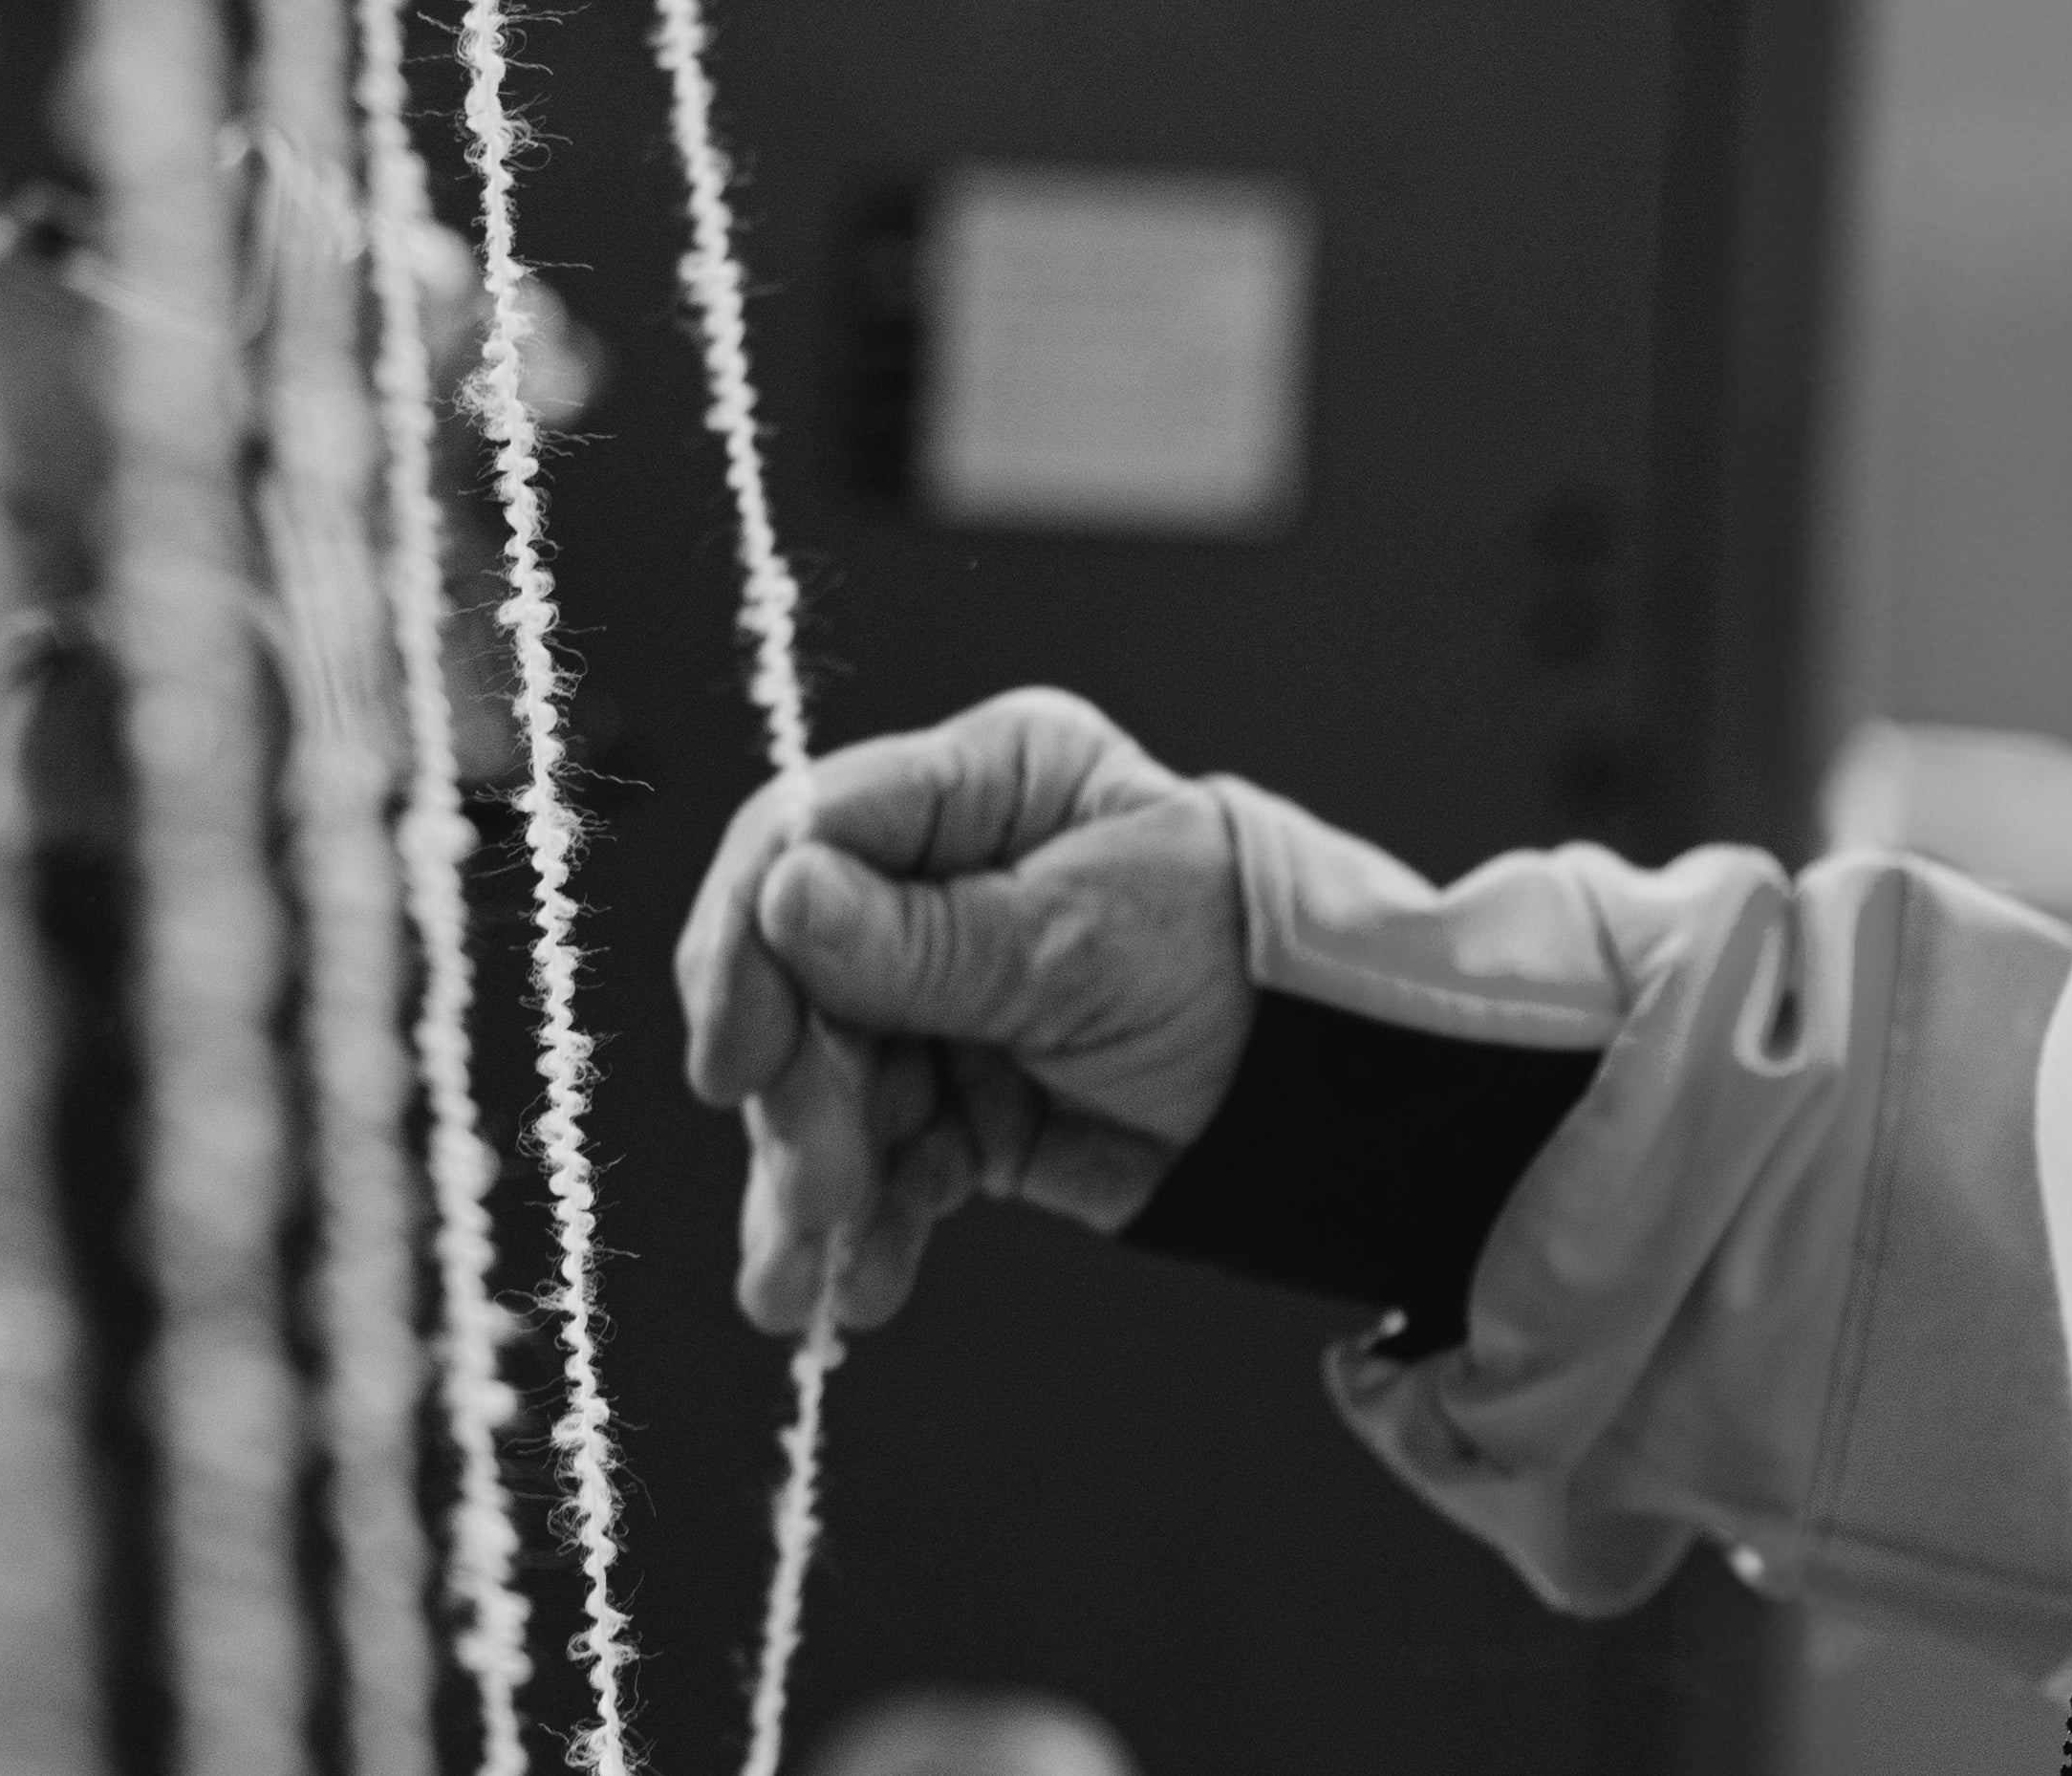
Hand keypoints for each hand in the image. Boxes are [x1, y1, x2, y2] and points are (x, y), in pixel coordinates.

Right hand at [676, 684, 1250, 1334]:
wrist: (1339, 1109)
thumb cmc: (1239, 968)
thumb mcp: (1086, 946)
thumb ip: (929, 938)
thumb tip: (782, 895)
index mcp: (988, 784)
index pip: (812, 832)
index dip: (748, 940)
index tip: (732, 1062)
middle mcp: (949, 875)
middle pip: (804, 974)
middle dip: (800, 1094)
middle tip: (819, 1192)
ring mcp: (948, 992)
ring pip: (828, 1081)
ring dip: (810, 1185)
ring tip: (806, 1287)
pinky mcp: (965, 1096)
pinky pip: (882, 1157)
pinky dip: (863, 1224)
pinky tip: (860, 1288)